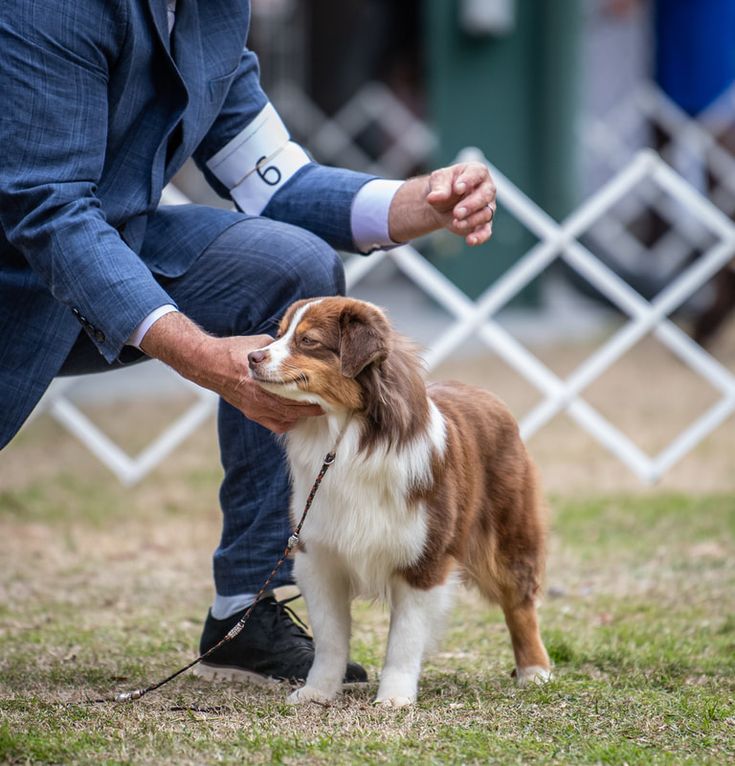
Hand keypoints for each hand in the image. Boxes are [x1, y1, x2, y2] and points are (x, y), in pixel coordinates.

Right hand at [140, 313, 321, 432]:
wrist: (207, 363)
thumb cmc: (234, 349)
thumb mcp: (260, 343)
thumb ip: (279, 348)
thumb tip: (297, 346)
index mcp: (262, 379)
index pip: (294, 391)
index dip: (312, 393)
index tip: (327, 390)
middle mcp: (260, 397)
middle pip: (294, 410)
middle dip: (312, 407)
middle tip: (327, 403)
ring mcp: (256, 408)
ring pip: (286, 419)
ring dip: (301, 415)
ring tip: (314, 409)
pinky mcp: (251, 413)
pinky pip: (275, 424)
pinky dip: (287, 421)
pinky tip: (294, 415)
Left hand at [388, 162, 495, 245]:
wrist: (441, 203)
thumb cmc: (444, 186)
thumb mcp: (438, 181)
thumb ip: (438, 188)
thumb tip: (433, 198)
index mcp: (477, 172)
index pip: (477, 174)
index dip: (468, 181)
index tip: (457, 189)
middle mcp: (486, 189)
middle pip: (485, 196)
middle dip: (471, 205)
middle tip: (457, 212)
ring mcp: (487, 207)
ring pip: (486, 214)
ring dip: (471, 220)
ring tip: (456, 223)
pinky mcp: (483, 224)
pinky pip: (486, 231)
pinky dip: (479, 237)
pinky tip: (470, 241)